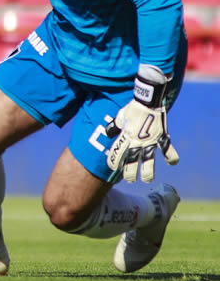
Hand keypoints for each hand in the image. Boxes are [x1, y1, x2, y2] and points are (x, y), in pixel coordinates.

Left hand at [105, 66, 179, 182]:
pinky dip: (172, 156)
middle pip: (132, 160)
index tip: (112, 168)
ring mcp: (150, 140)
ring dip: (148, 171)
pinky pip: (167, 148)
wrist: (147, 100)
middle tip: (129, 179)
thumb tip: (109, 132)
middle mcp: (137, 141)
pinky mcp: (161, 137)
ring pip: (149, 159)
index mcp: (126, 136)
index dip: (114, 161)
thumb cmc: (132, 108)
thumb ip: (114, 126)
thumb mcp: (120, 116)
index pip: (117, 152)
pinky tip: (173, 163)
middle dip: (130, 172)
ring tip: (147, 180)